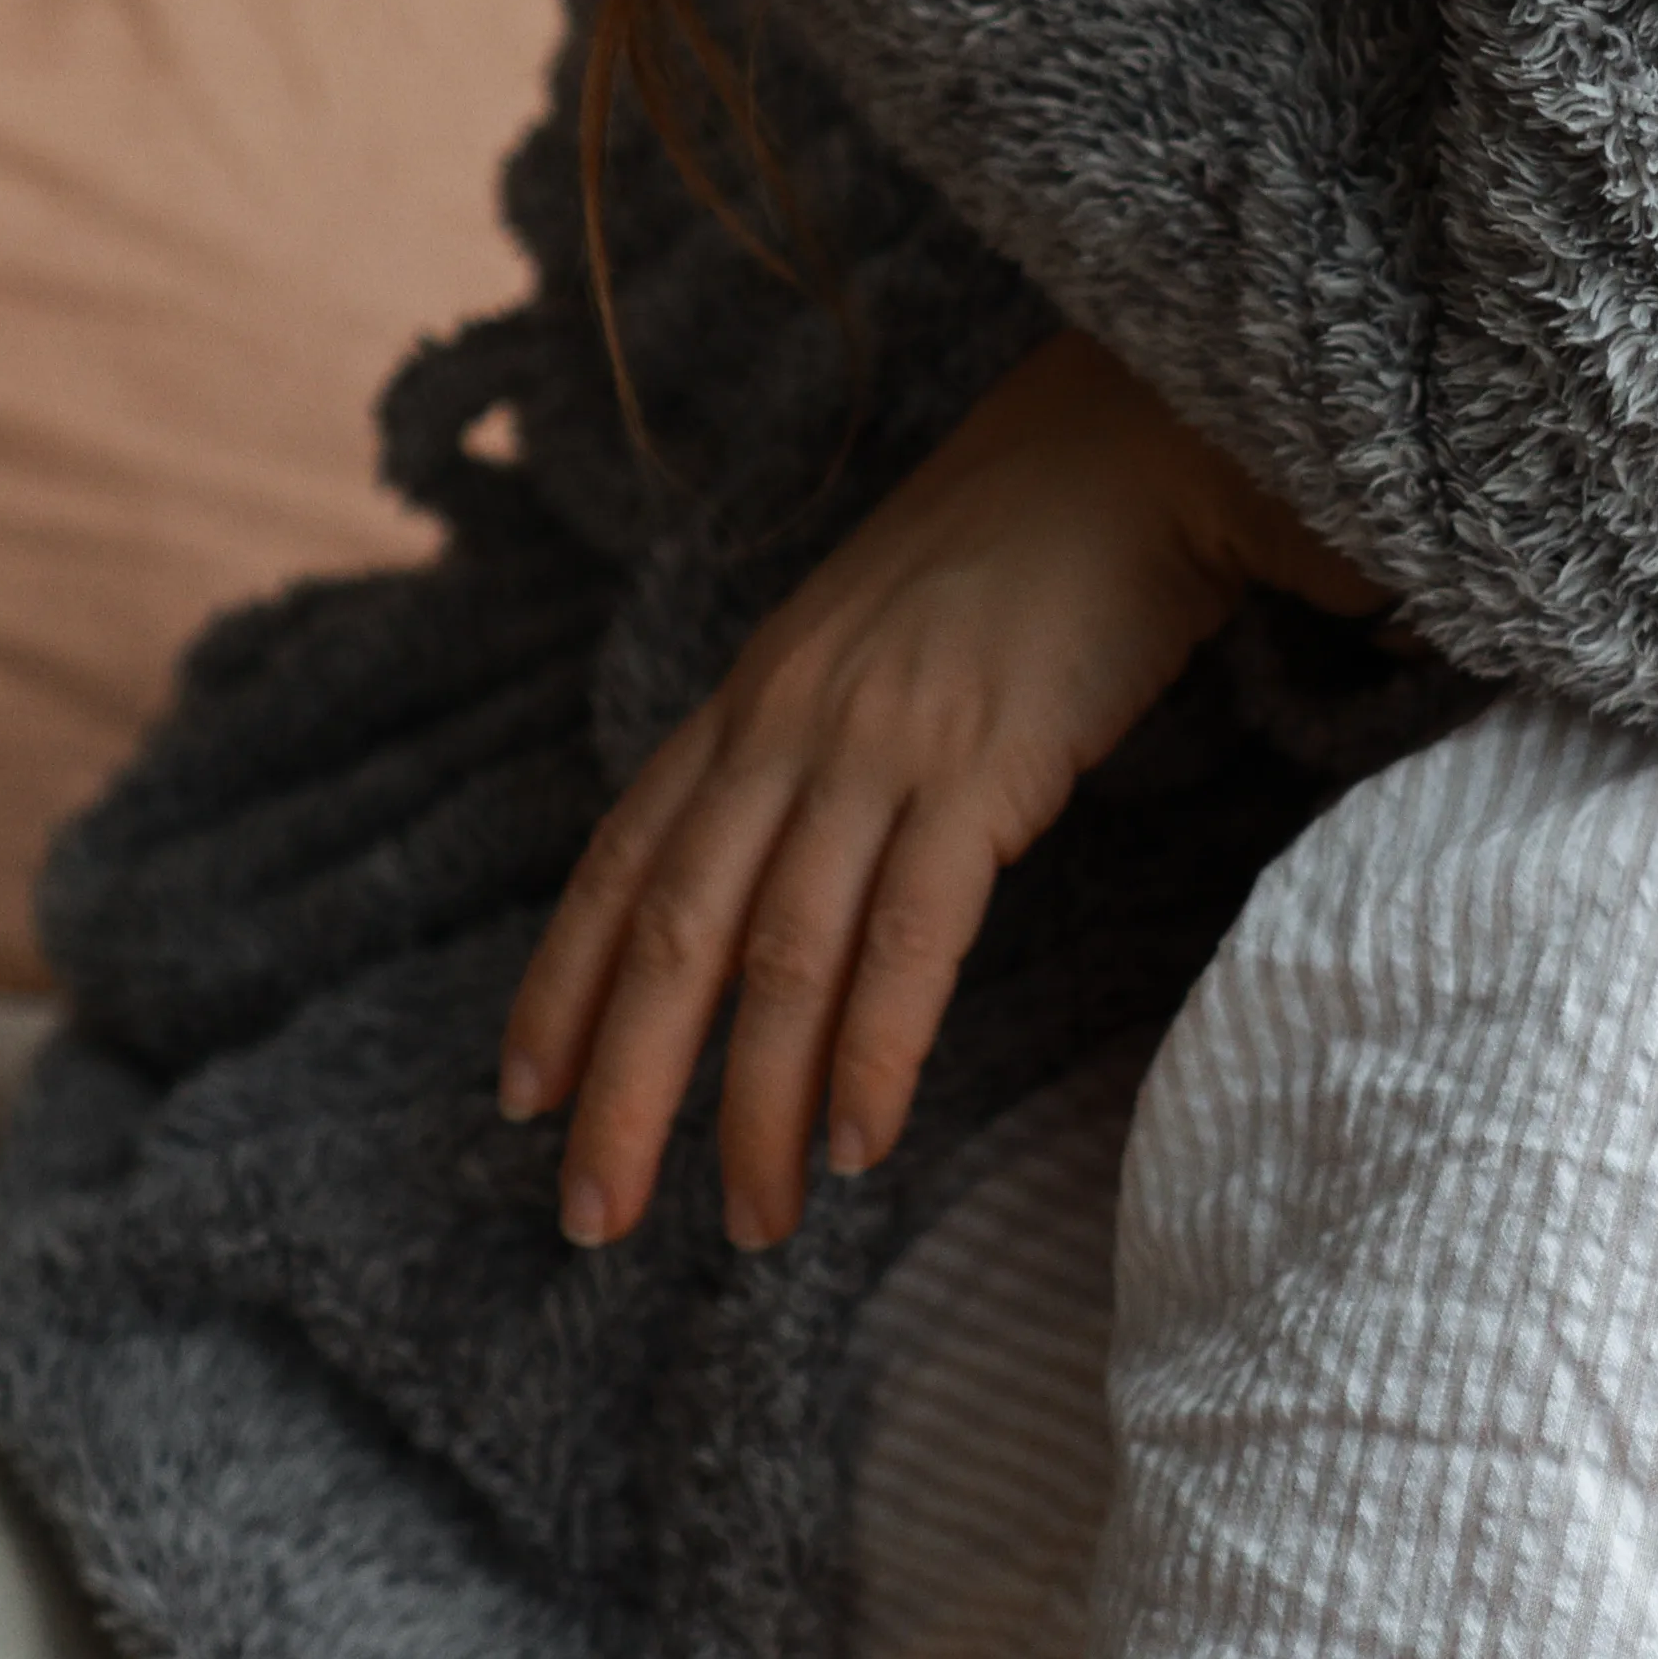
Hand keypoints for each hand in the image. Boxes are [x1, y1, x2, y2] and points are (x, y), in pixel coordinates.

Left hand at [496, 332, 1374, 1250]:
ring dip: (755, 1108)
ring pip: (779, 959)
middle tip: (589, 1217)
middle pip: (671, 935)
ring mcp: (879, 744)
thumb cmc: (1023, 547)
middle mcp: (786, 722)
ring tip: (749, 1218)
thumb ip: (817, 737)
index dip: (560, 986)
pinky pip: (907, 938)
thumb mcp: (873, 638)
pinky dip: (872, 1052)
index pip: (620, 862)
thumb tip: (788, 860)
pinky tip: (857, 1140)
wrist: (1135, 440)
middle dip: (623, 1090)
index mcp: (752, 693)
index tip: (521, 1099)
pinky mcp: (984, 769)